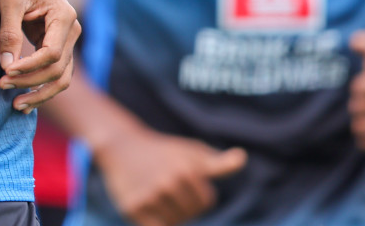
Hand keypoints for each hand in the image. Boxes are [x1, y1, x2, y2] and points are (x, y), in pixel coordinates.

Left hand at [0, 0, 79, 110]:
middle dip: (31, 82)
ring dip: (40, 93)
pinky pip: (55, 73)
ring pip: (61, 77)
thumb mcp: (9, 1)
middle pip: (58, 70)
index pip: (51, 53)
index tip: (6, 72)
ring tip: (16, 105)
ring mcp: (67, 40)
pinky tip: (25, 100)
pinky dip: (41, 87)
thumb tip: (6, 65)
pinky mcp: (58, 46)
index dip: (29, 67)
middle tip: (2, 86)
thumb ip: (9, 32)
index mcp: (64, 17)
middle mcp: (72, 31)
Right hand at [91, 125, 245, 225]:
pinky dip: (157, 221)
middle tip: (166, 184)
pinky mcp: (133, 208)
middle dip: (184, 203)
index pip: (206, 202)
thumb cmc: (164, 152)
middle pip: (191, 214)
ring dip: (169, 213)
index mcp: (186, 170)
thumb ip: (219, 163)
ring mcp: (149, 197)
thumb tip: (242, 158)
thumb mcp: (191, 152)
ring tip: (156, 192)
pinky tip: (150, 205)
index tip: (184, 177)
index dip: (198, 192)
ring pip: (174, 222)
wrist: (122, 147)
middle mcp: (168, 183)